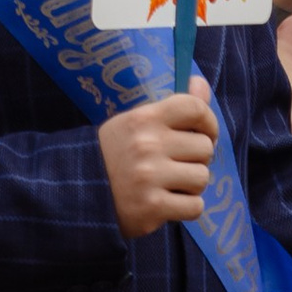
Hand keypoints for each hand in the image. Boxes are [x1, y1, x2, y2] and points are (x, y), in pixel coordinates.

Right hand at [99, 84, 218, 234]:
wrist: (82, 190)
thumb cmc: (116, 152)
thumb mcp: (137, 121)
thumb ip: (172, 106)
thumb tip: (201, 83)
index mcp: (144, 118)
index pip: (195, 108)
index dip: (209, 121)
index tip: (206, 133)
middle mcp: (148, 144)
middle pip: (204, 147)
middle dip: (198, 158)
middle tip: (181, 164)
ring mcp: (150, 177)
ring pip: (202, 178)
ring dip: (193, 185)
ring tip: (174, 184)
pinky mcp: (152, 208)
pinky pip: (195, 207)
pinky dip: (188, 207)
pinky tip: (171, 203)